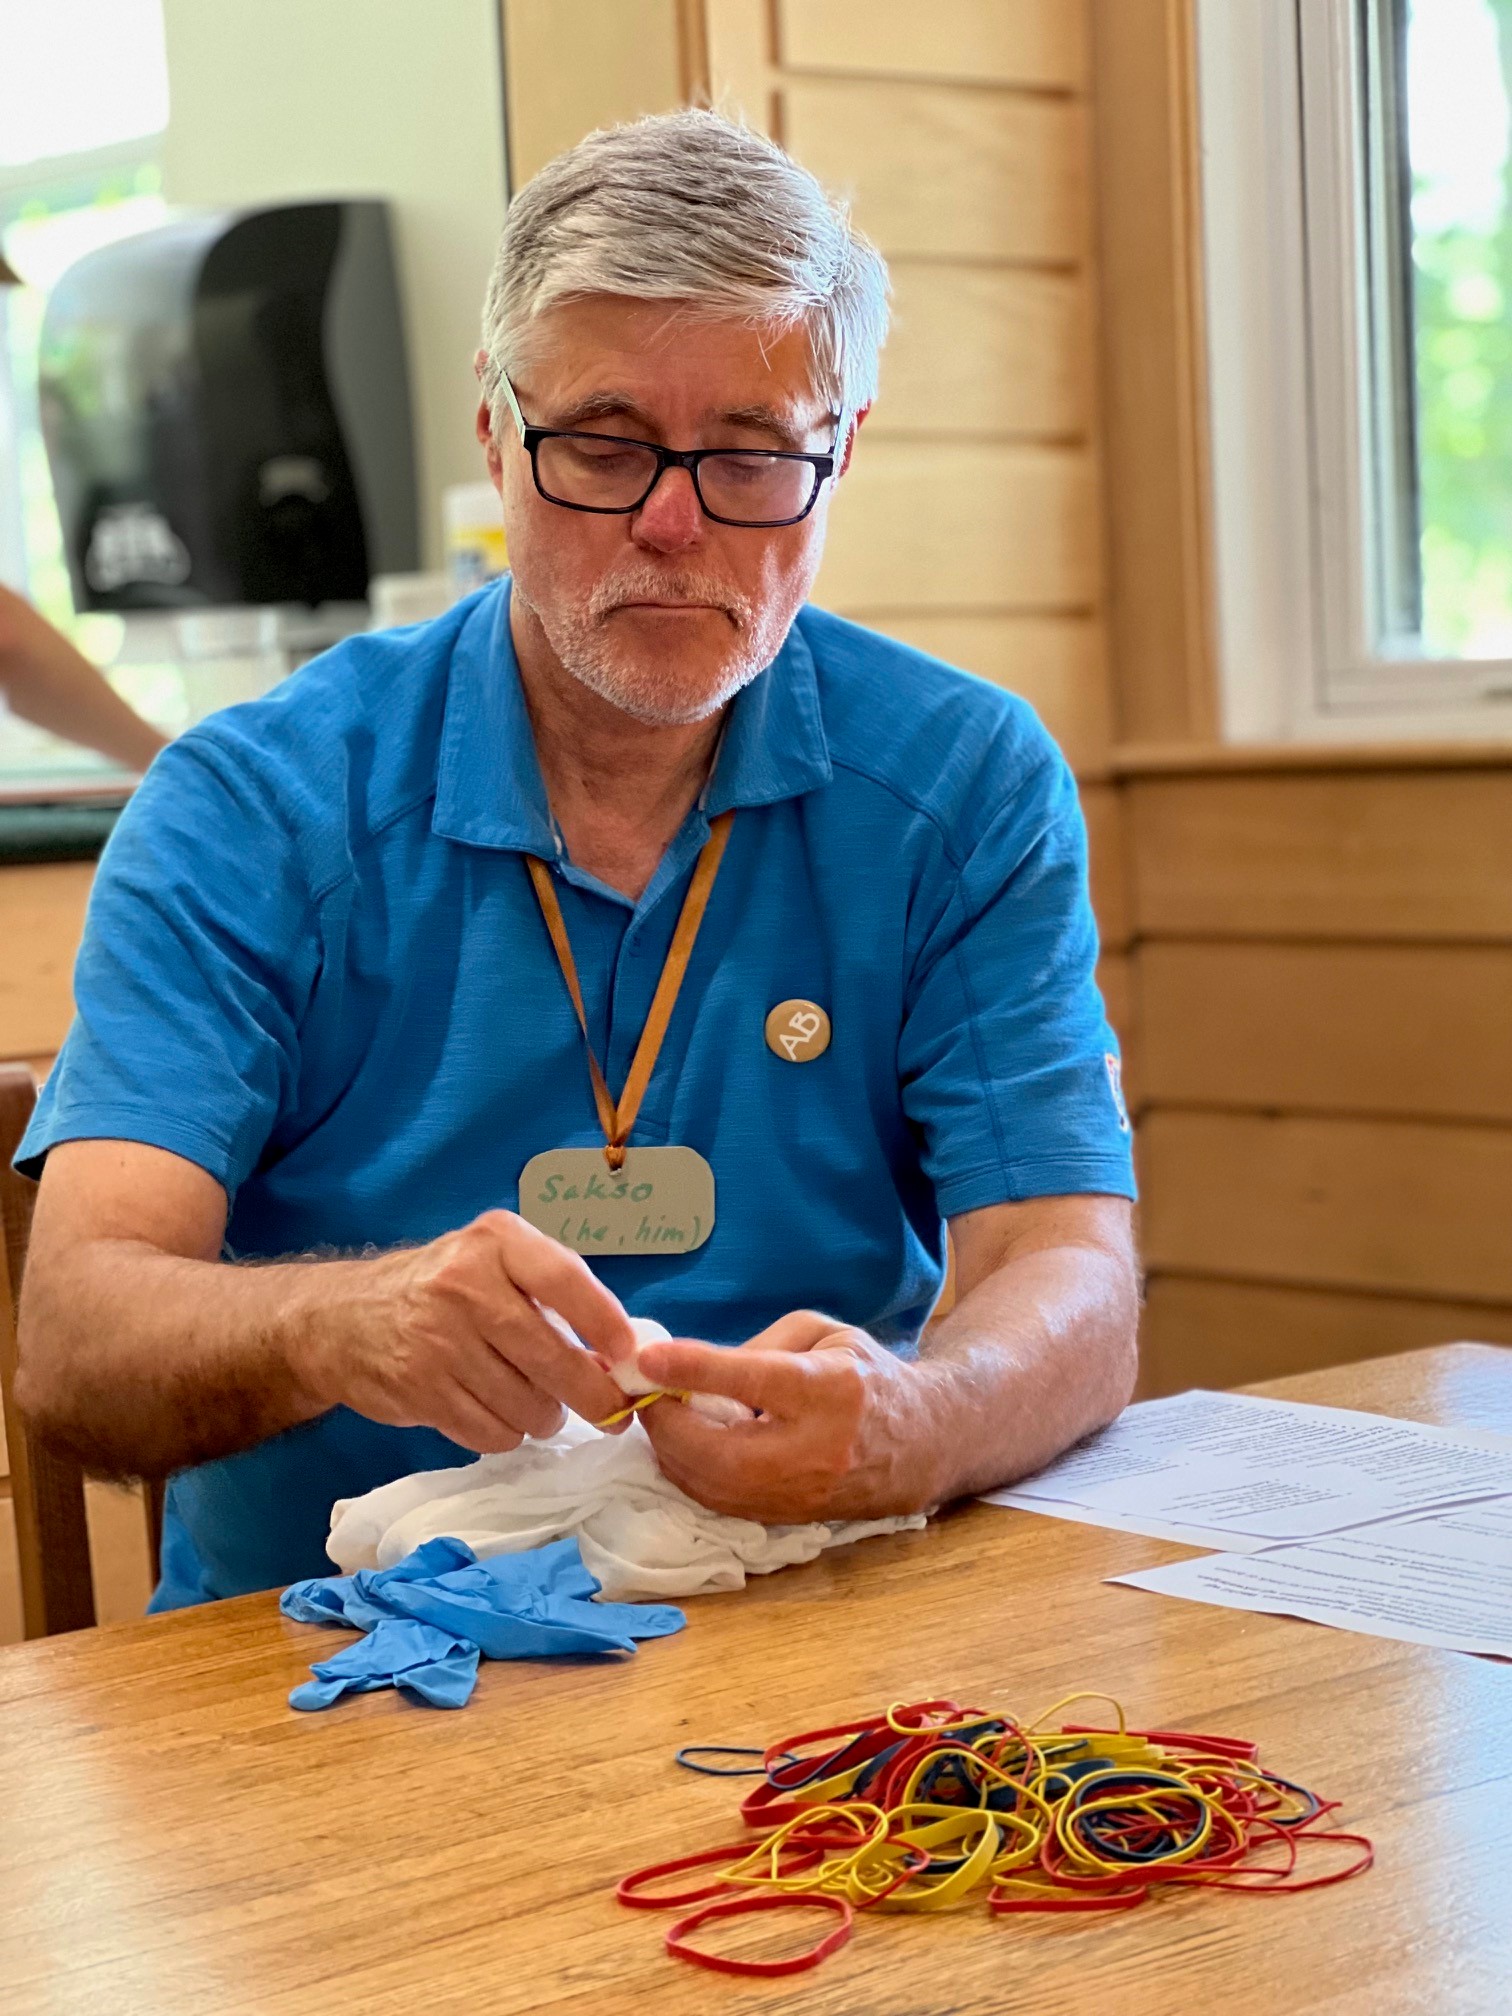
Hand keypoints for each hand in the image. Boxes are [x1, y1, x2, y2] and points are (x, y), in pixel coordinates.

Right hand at [308, 1210, 636, 1451]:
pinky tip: (500, 1414)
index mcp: (495, 1242)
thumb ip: (554, 1298)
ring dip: (545, 1417)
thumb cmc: (443, 1289)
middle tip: (612, 1411)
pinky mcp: (419, 1389)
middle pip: (551, 1356)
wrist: (344, 1319)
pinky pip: (490, 1432)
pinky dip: (507, 1434)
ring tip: (539, 1405)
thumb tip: (621, 1359)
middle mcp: (464, 1284)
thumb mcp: (494, 1265)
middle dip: (593, 1395)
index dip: (606, 1323)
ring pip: (526, 1404)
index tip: (631, 1358)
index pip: (565, 1279)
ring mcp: (438, 1339)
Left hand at [635, 1310, 941, 1522]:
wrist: (923, 1443)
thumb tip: (694, 1369)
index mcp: (829, 1390)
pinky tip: (683, 1446)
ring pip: (712, 1487)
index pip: (753, 1381)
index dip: (695, 1370)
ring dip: (671, 1452)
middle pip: (719, 1451)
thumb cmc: (867, 1376)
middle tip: (642, 1393)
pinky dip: (691, 1474)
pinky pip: (721, 1503)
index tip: (645, 1359)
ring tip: (659, 1416)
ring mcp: (802, 1495)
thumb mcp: (824, 1335)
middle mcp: (816, 1450)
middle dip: (666, 1424)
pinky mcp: (789, 1520)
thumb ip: (759, 1346)